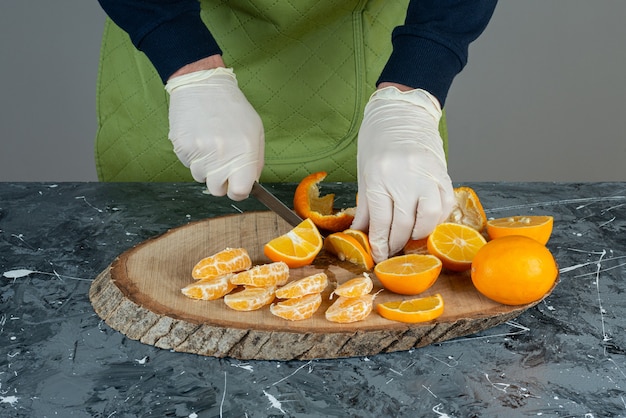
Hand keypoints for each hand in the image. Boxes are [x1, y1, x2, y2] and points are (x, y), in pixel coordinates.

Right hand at [165, 67, 263, 200]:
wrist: (203, 85)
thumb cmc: (232, 108)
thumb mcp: (255, 132)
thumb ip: (255, 161)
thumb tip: (250, 184)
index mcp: (244, 152)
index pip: (239, 192)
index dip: (238, 190)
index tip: (236, 184)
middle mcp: (222, 155)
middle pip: (217, 190)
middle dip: (220, 181)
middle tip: (222, 162)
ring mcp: (200, 152)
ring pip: (201, 178)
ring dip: (206, 167)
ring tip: (210, 143)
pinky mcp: (182, 148)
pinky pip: (188, 165)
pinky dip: (193, 156)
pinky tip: (198, 137)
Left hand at [351, 86, 454, 261]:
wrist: (401, 111)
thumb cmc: (377, 142)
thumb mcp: (364, 174)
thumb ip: (366, 206)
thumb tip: (360, 234)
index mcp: (379, 177)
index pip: (382, 221)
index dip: (380, 243)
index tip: (379, 255)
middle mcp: (404, 177)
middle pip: (404, 223)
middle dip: (397, 244)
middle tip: (392, 252)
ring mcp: (427, 174)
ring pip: (429, 217)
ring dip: (420, 234)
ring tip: (410, 238)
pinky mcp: (443, 172)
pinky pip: (445, 204)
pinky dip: (438, 218)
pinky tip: (427, 222)